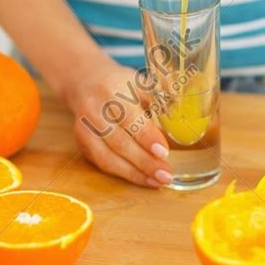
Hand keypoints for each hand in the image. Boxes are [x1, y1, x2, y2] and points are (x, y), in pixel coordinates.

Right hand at [70, 58, 172, 187]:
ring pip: (107, 157)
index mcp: (110, 90)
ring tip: (157, 181)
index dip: (146, 137)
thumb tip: (183, 116)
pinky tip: (143, 178)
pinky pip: (102, 163)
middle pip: (118, 141)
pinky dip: (124, 173)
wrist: (86, 82)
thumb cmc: (120, 84)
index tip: (164, 151)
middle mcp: (93, 110)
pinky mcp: (81, 143)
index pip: (129, 117)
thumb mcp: (140, 82)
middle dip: (144, 162)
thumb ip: (160, 98)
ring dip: (134, 173)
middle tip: (166, 174)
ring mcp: (84, 128)